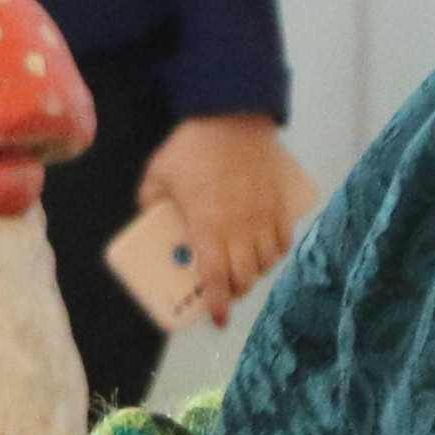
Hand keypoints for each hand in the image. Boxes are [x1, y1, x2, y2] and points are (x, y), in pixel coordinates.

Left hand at [134, 115, 314, 312]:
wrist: (233, 115)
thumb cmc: (192, 146)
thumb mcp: (158, 173)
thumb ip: (150, 200)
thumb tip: (149, 217)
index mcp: (208, 226)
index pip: (215, 277)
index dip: (217, 303)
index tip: (217, 319)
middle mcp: (240, 228)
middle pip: (244, 276)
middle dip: (235, 291)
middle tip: (224, 291)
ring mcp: (264, 216)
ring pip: (267, 262)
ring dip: (255, 274)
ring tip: (242, 271)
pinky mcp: (281, 203)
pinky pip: (284, 240)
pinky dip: (276, 253)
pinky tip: (266, 252)